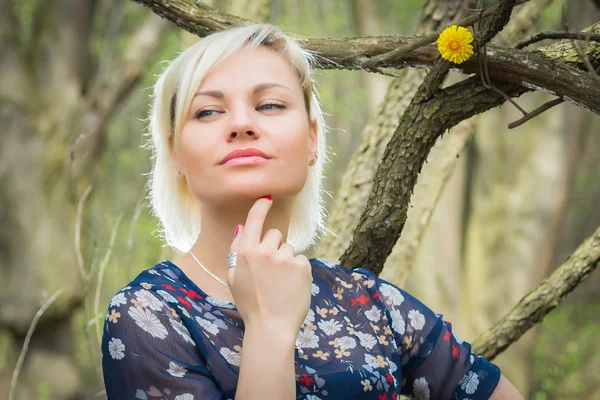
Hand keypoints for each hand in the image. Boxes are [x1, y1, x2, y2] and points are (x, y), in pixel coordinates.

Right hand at [228, 197, 312, 338]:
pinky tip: (291, 286)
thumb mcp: (233, 278)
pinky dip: (298, 271)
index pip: (254, 220)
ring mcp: (285, 258)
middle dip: (274, 246)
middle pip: (275, 234)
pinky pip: (301, 260)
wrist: (270, 327)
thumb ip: (237, 251)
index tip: (267, 198)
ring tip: (281, 283)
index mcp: (245, 252)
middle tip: (271, 270)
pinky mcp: (302, 266)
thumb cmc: (250, 304)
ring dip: (287, 261)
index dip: (261, 207)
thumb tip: (242, 227)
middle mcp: (265, 250)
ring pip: (289, 249)